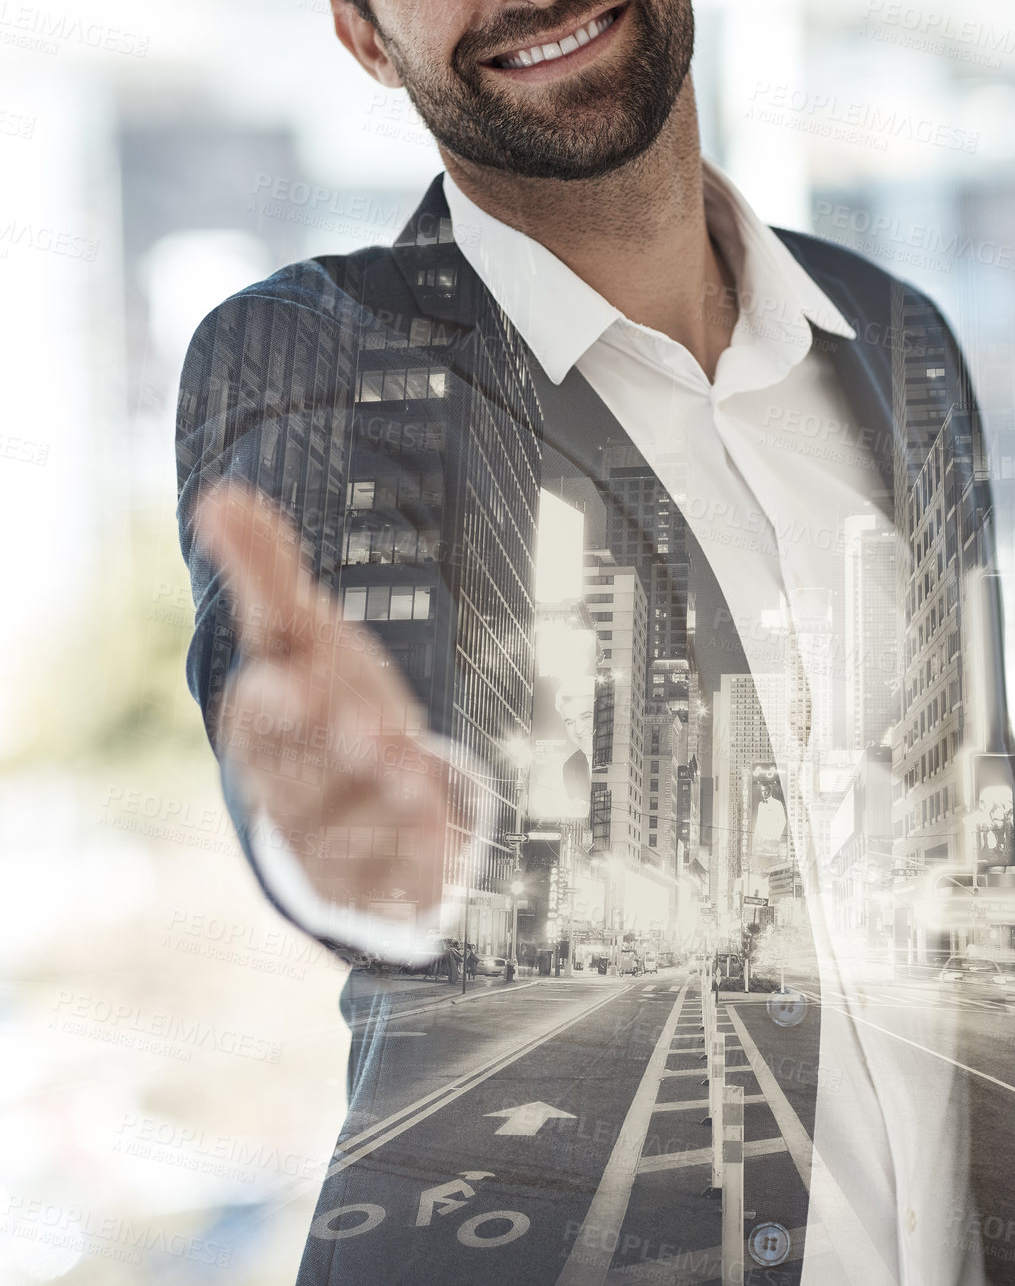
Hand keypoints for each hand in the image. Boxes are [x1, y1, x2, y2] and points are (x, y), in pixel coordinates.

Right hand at [193, 481, 449, 953]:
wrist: (351, 793)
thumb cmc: (321, 693)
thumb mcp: (300, 630)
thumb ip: (265, 569)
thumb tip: (220, 494)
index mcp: (261, 723)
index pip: (259, 714)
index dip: (277, 701)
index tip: (294, 683)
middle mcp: (286, 786)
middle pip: (306, 773)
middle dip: (339, 750)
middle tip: (374, 731)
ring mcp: (326, 836)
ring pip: (350, 822)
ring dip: (382, 798)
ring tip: (415, 773)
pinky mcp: (371, 875)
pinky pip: (391, 869)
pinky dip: (414, 852)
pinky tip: (440, 832)